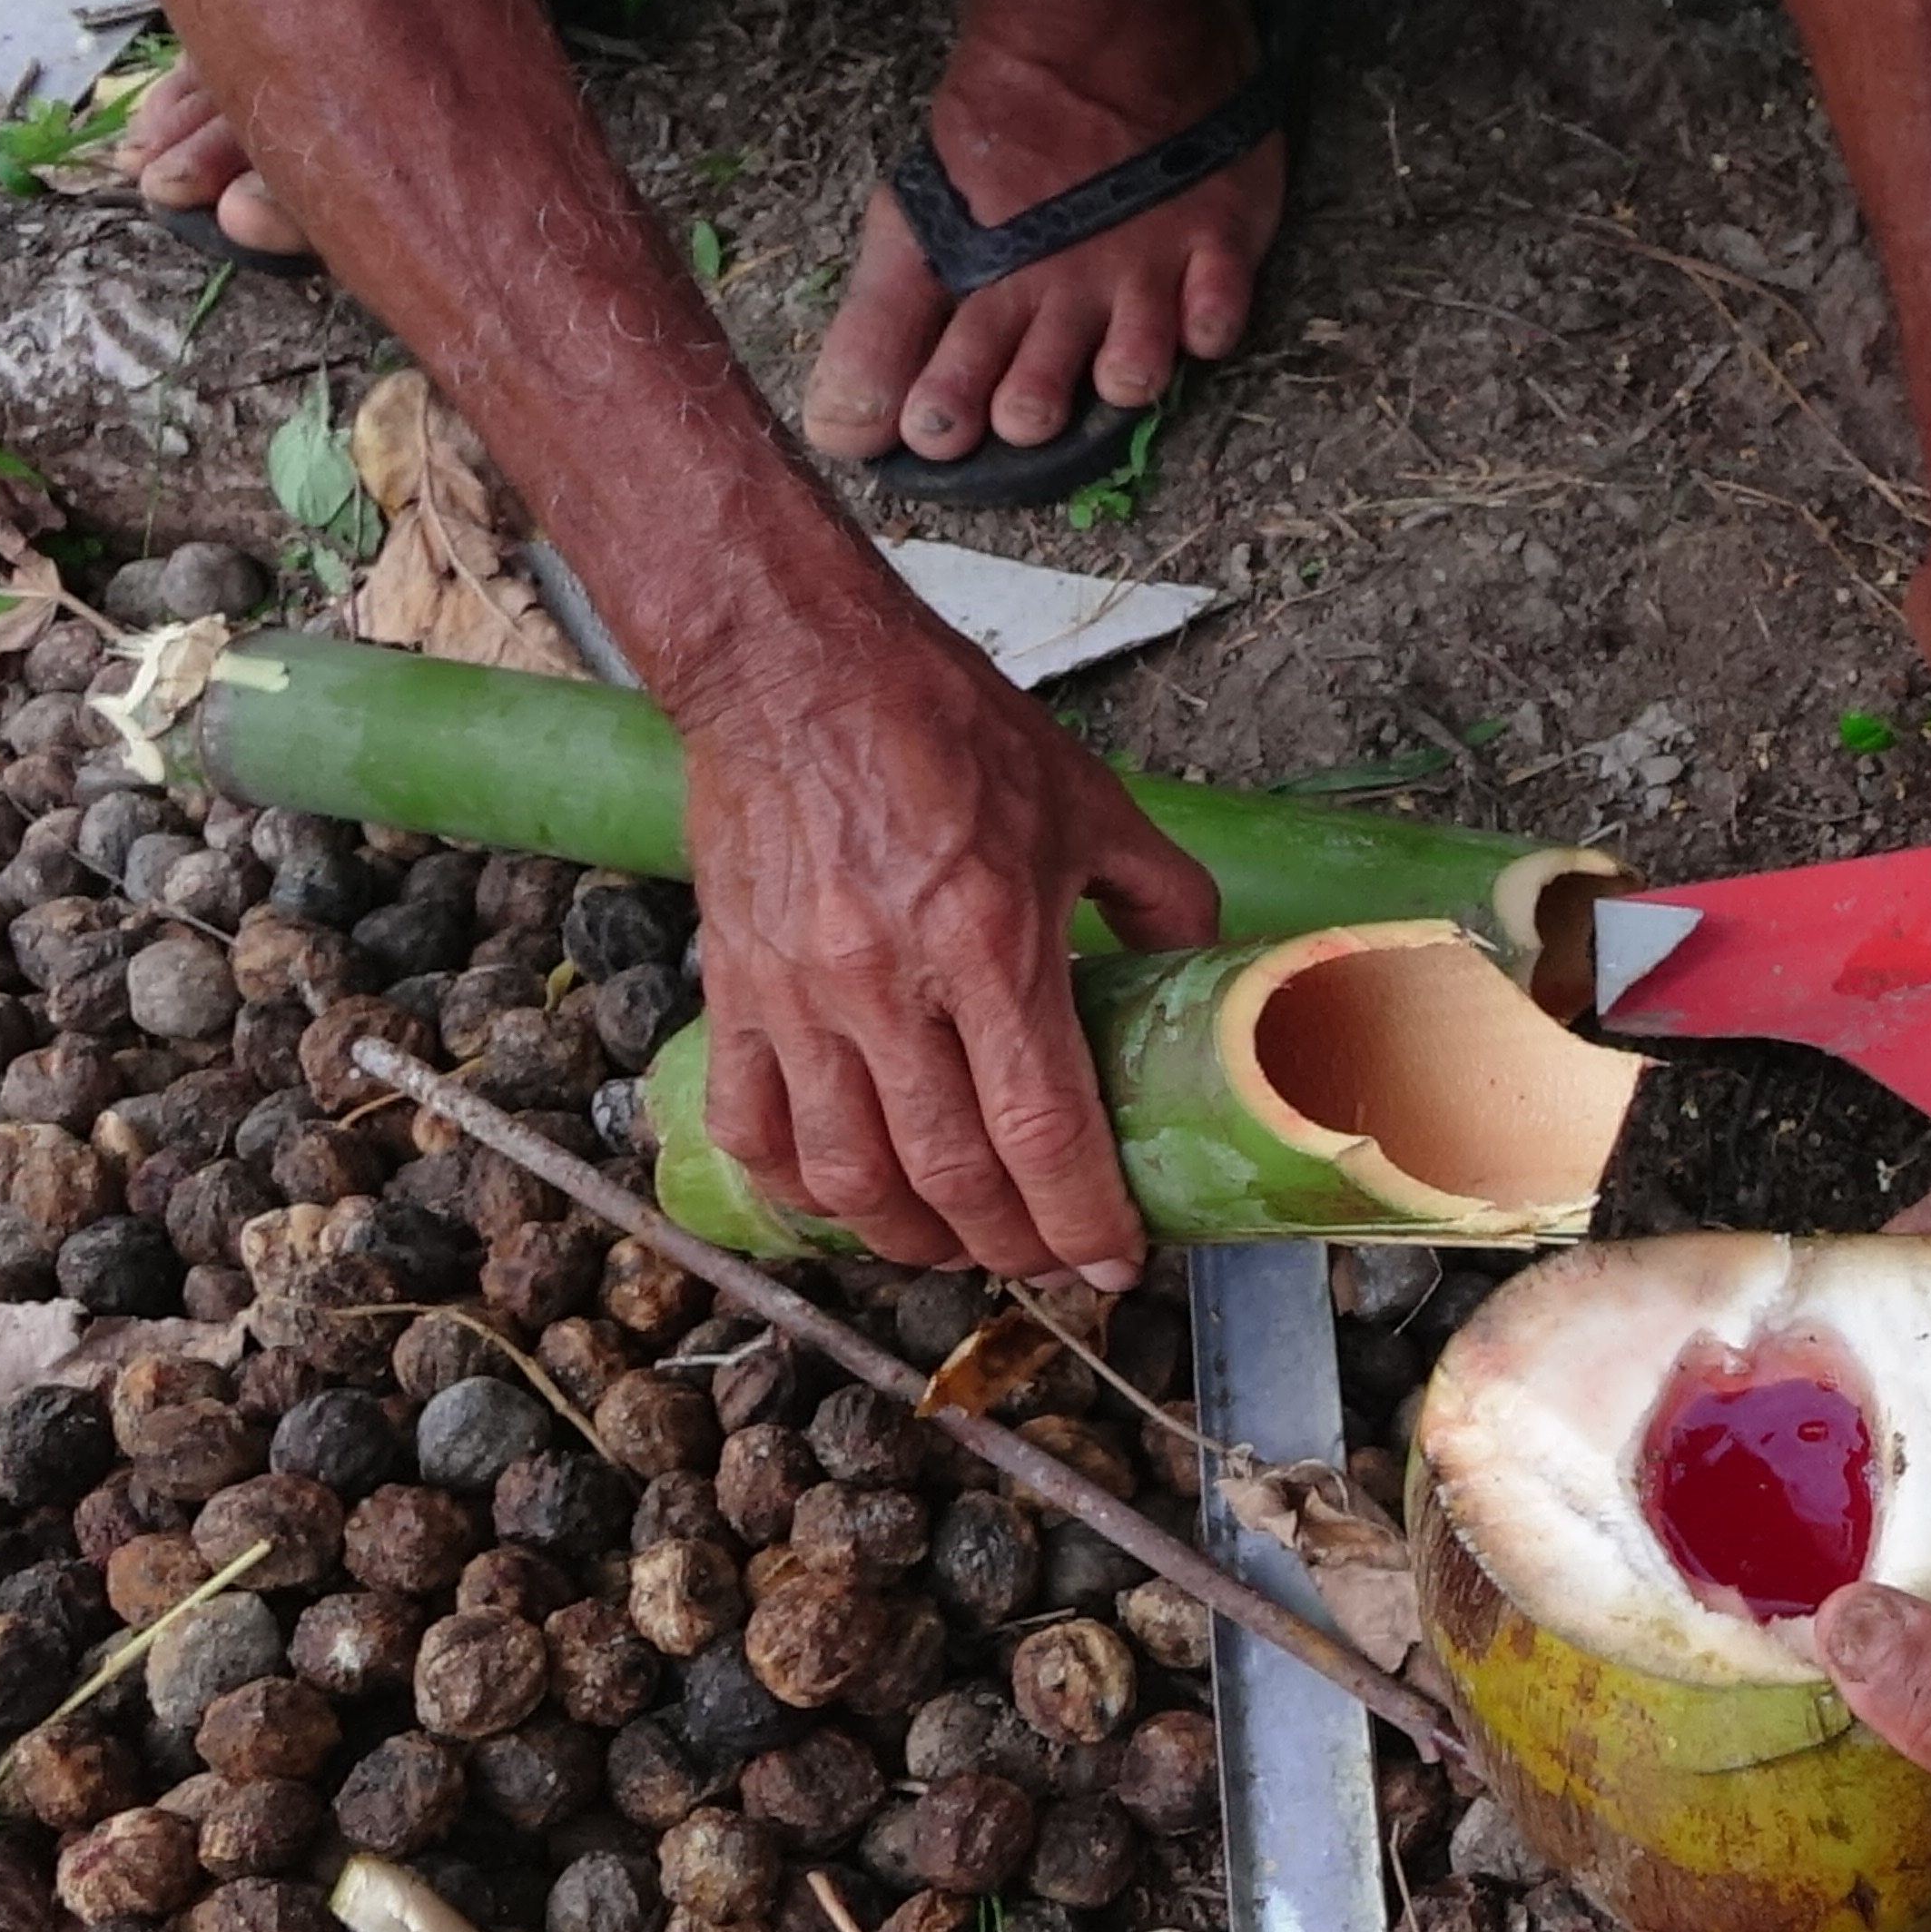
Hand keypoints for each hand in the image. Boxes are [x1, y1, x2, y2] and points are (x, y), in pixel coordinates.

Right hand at [679, 627, 1218, 1283]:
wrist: (795, 670)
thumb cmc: (945, 726)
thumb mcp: (1090, 804)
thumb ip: (1158, 897)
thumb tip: (1195, 973)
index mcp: (992, 942)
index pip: (1042, 1129)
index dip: (1082, 1216)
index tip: (1114, 1260)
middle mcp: (890, 986)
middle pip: (952, 1174)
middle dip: (1010, 1245)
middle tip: (1049, 1261)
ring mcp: (801, 996)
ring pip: (849, 1174)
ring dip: (911, 1238)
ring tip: (958, 1247)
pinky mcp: (735, 989)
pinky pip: (755, 1127)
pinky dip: (799, 1190)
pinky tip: (846, 1202)